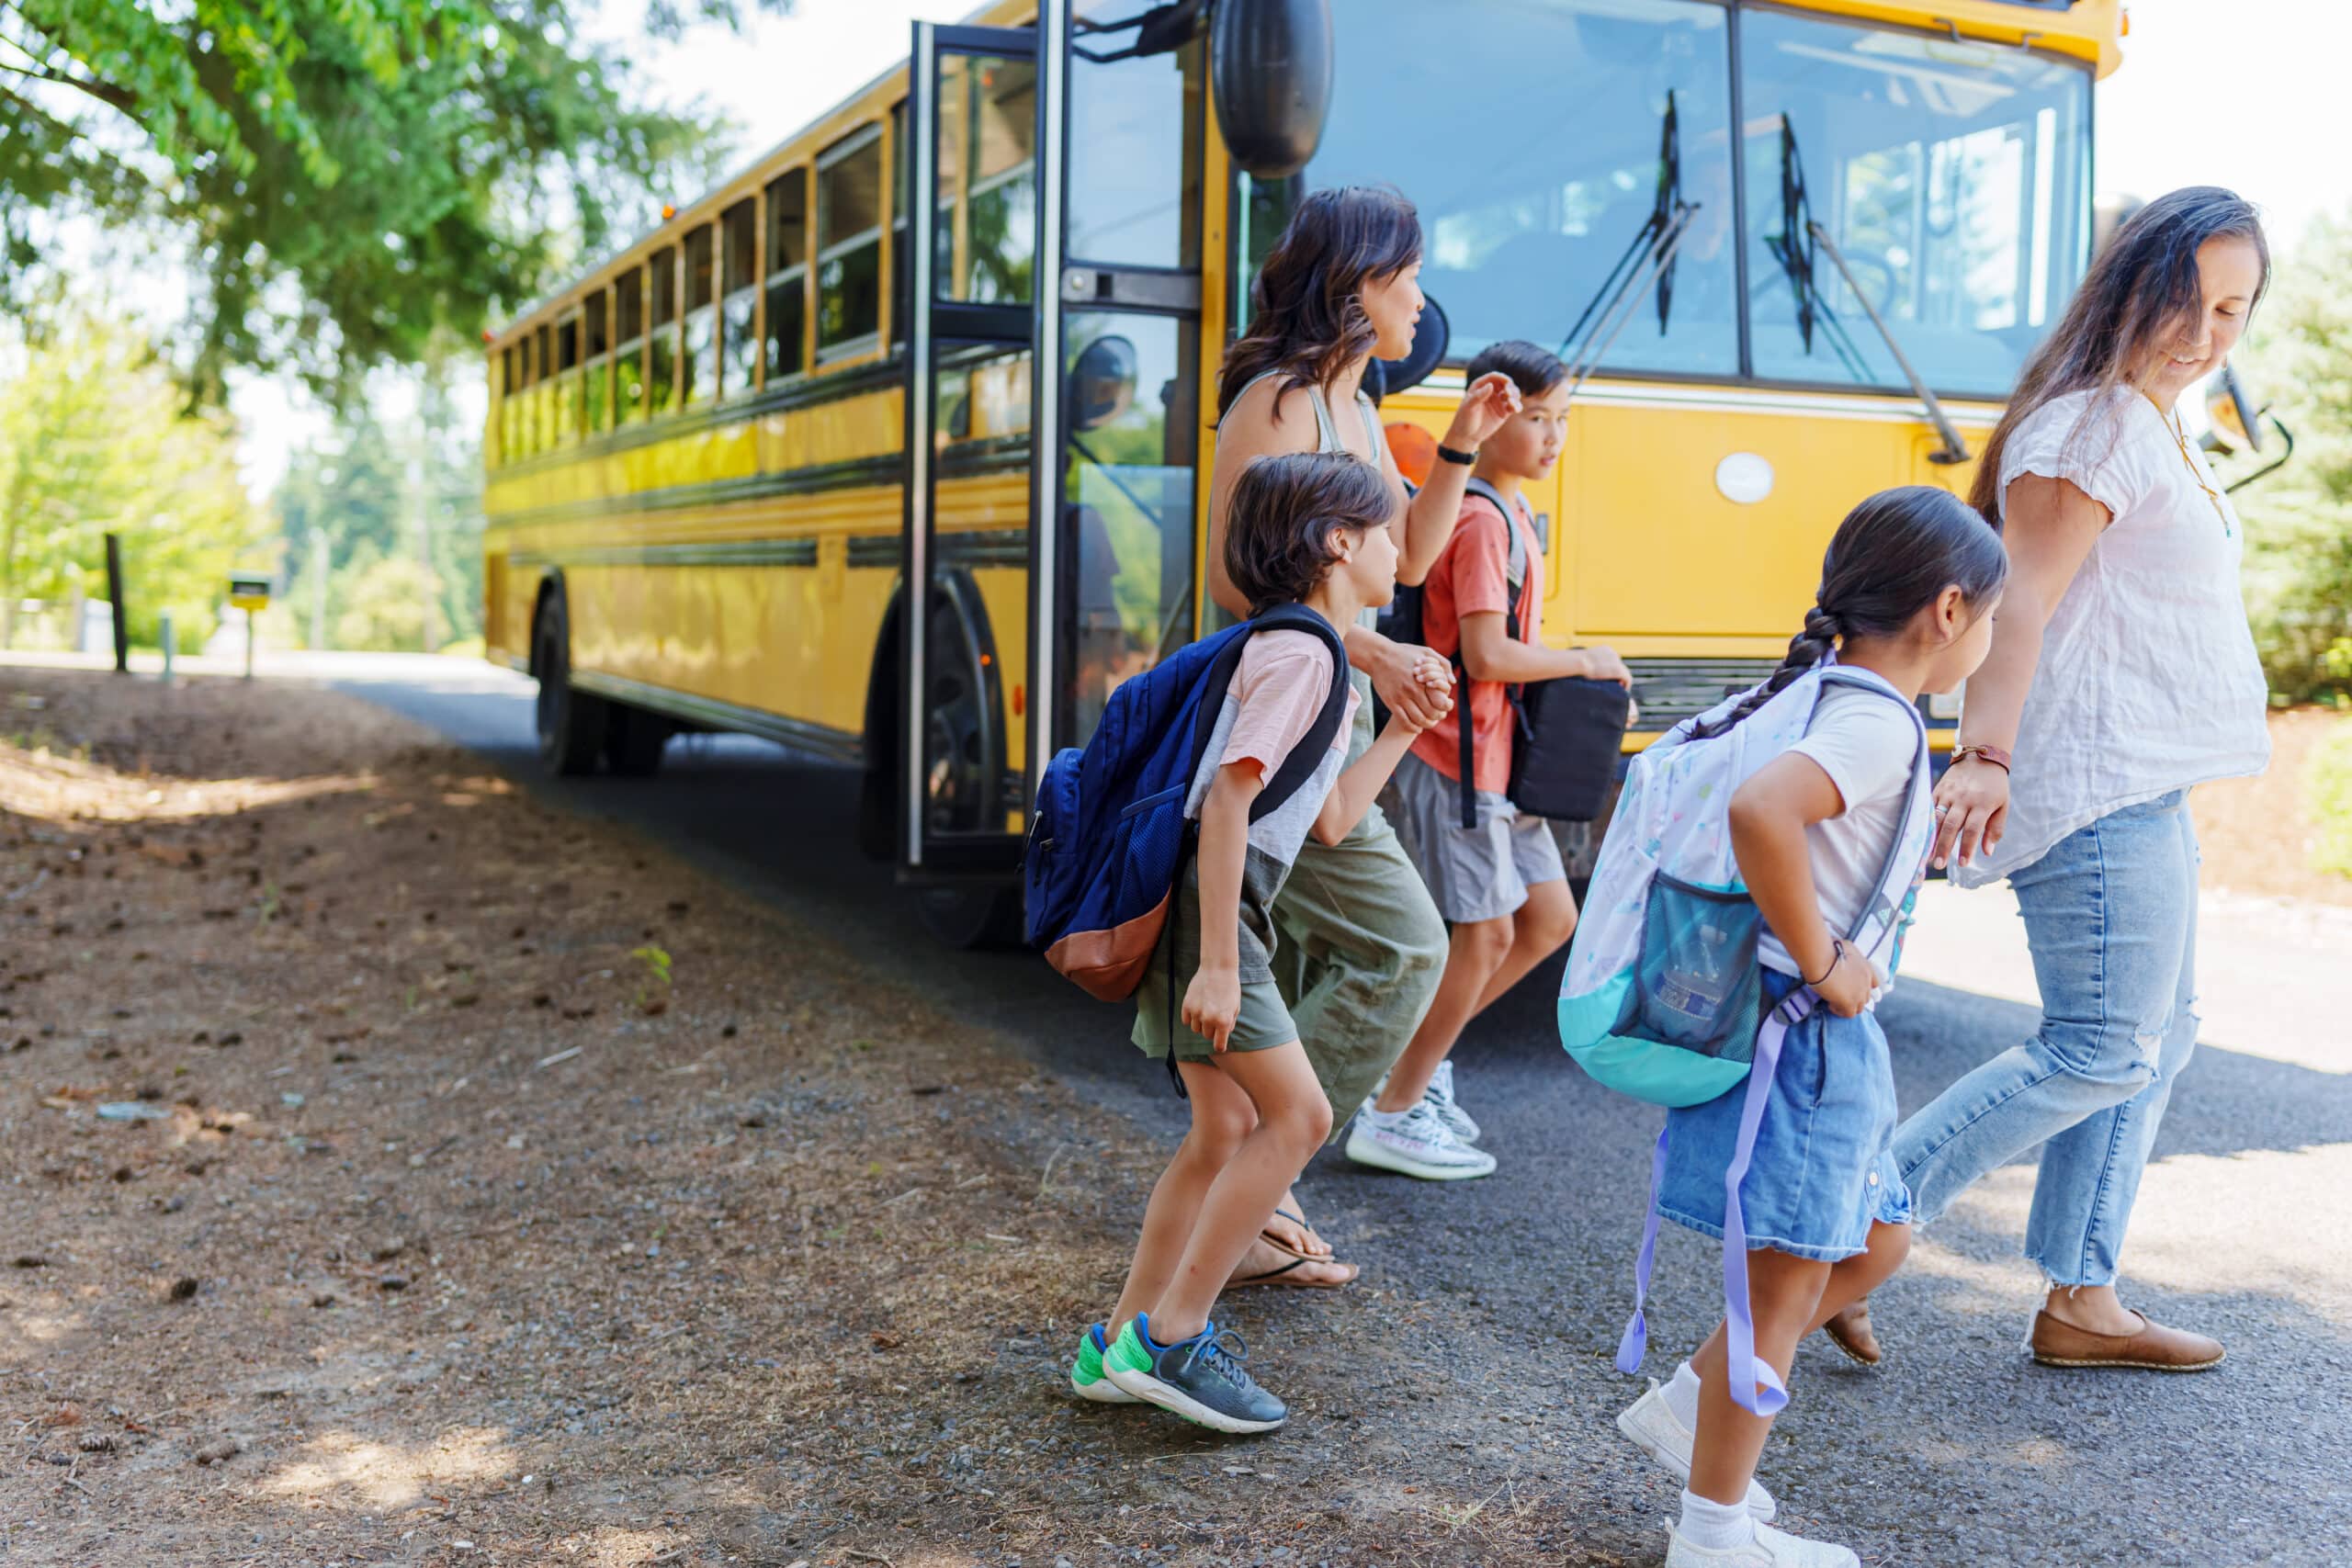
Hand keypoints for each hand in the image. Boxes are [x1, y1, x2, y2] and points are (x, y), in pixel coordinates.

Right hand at [1181, 964, 1241, 1052]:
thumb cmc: (1230, 988)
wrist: (1218, 968)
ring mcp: (1196, 1012)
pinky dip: (1191, 1017)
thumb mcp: (1235, 1007)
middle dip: (1211, 1030)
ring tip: (1206, 1009)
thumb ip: (1229, 1023)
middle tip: (1214, 1017)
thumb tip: (1222, 1036)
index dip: (1219, 1046)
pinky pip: (1186, 1020)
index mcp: (1224, 1021)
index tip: (1219, 1044)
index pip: (1219, 1045)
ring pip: (1196, 1029)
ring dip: (1200, 1023)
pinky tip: (1197, 1006)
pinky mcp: (1187, 1005)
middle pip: (1206, 1036)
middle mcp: (1209, 1019)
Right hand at [1366, 634, 1452, 729]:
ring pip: (1418, 719)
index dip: (1445, 708)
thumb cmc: (1404, 653)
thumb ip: (1443, 664)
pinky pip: (1403, 721)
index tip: (1445, 708)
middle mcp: (1414, 690)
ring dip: (1426, 725)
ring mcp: (1401, 697)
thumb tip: (1453, 682)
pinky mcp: (1391, 702)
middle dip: (1437, 718)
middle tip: (1438, 717)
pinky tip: (1417, 728)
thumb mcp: (1427, 652)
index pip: (1440, 701)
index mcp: (1425, 679)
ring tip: (1428, 724)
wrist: (1379, 656)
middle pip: (1431, 713)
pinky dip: (1412, 728)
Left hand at [1443, 371, 1522, 451]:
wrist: (1467, 435)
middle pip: (1505, 383)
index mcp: (1480, 386)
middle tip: (1508, 394)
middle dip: (1510, 387)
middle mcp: (1491, 391)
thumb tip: (1490, 386)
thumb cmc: (1464, 419)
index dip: (1502, 378)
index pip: (1494, 377)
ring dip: (1515, 396)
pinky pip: (1514, 406)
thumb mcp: (1469, 407)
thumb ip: (1479, 396)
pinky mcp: (1504, 411)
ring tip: (1511, 403)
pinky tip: (1516, 409)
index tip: (1507, 382)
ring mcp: (1498, 401)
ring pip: (1512, 393)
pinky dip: (1517, 406)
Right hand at [1579, 645, 1631, 687]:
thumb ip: (1588, 663)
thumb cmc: (1574, 664)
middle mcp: (1613, 653)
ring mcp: (1616, 661)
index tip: (1606, 679)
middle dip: (1617, 676)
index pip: (1612, 661)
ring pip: (1625, 673)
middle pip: (1619, 666)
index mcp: (1605, 649)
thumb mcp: (1582, 661)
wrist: (1578, 662)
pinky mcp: (1618, 670)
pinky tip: (1621, 691)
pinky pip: (1627, 678)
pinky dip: (1626, 685)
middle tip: (1614, 686)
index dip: (1611, 671)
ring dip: (1622, 681)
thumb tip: (1584, 670)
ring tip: (1618, 690)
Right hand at [1811, 943, 1883, 1018]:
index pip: (1874, 984)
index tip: (1853, 987)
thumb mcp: (1846, 947)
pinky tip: (1830, 1004)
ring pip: (1859, 1008)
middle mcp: (1866, 983)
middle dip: (1854, 997)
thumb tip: (1843, 953)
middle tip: (1840, 994)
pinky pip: (1849, 1014)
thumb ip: (1850, 955)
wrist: (1823, 959)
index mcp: (1867, 969)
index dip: (1864, 987)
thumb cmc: (1830, 949)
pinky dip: (1840, 1011)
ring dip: (1848, 1006)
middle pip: (1866, 998)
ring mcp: (1859, 994)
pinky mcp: (1849, 1003)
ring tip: (1835, 1001)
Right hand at [1931, 755, 2009, 869]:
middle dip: (1944, 846)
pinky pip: (1930, 808)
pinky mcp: (1939, 789)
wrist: (1981, 756)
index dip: (1966, 847)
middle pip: (1951, 825)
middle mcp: (1964, 798)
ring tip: (1927, 855)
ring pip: (1937, 817)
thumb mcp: (2003, 805)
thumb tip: (1987, 852)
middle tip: (1939, 864)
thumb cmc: (1994, 785)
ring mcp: (1949, 793)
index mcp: (1982, 803)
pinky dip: (1925, 823)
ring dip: (1931, 837)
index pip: (1972, 829)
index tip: (1963, 863)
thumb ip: (1995, 829)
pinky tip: (1921, 837)